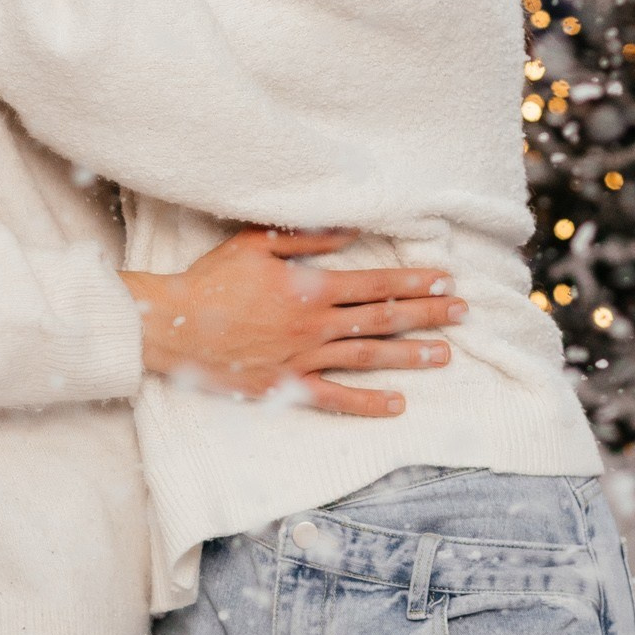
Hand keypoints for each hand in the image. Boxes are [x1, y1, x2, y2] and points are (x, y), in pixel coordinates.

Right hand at [125, 228, 465, 419]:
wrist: (172, 325)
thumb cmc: (211, 281)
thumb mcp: (256, 243)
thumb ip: (307, 237)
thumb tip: (351, 230)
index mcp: (310, 287)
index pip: (376, 284)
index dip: (414, 282)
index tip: (445, 281)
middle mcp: (315, 324)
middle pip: (382, 319)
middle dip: (427, 314)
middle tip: (463, 314)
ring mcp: (303, 358)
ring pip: (368, 357)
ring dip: (410, 355)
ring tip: (445, 355)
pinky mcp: (286, 386)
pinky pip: (334, 397)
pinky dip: (366, 402)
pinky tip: (397, 404)